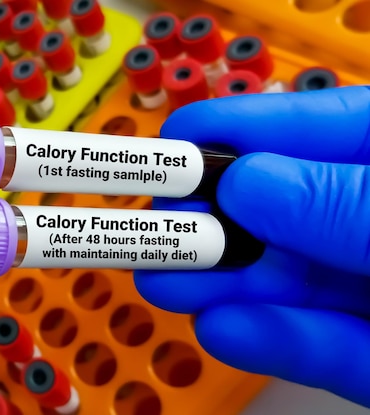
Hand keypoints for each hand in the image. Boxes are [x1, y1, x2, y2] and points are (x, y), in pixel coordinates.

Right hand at [134, 86, 369, 407]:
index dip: (232, 133)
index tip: (170, 145)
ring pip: (287, 285)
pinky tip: (223, 329)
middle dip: (211, 221)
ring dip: (220, 286)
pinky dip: (270, 341)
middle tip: (157, 228)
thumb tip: (251, 181)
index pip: (307, 130)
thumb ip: (346, 200)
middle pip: (279, 214)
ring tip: (164, 283)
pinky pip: (319, 347)